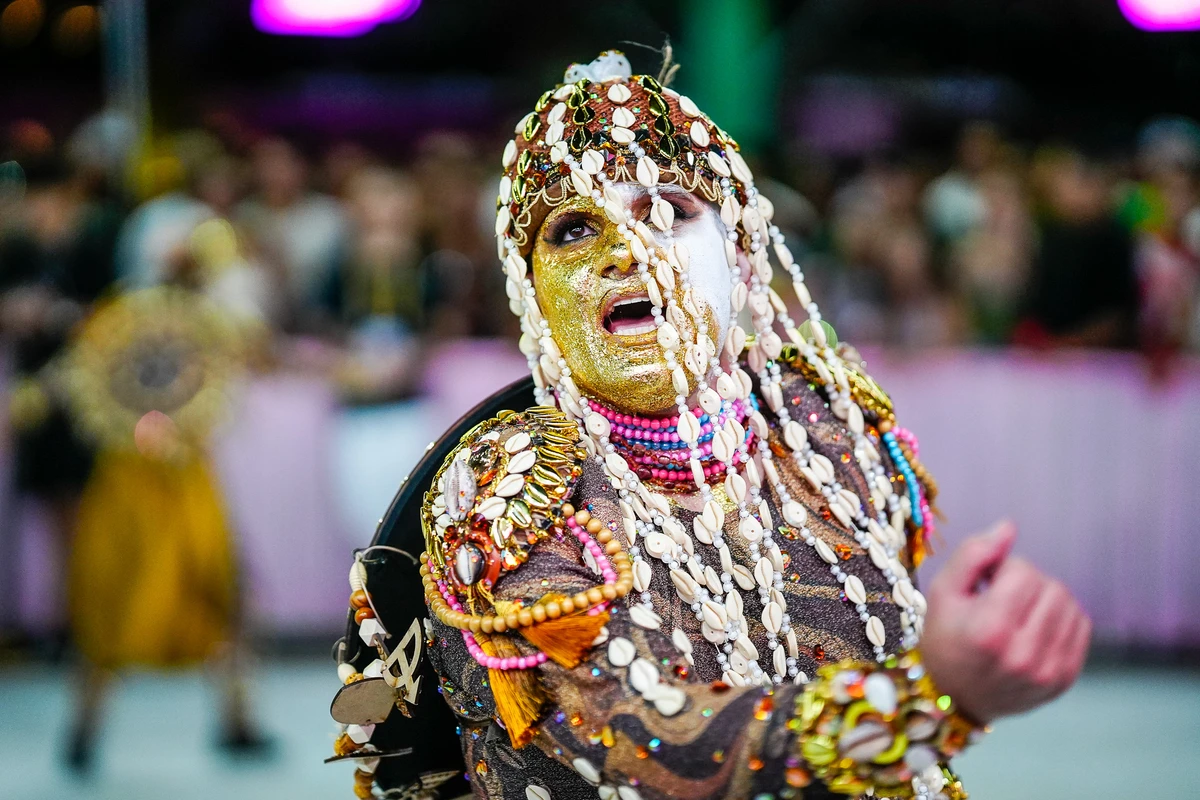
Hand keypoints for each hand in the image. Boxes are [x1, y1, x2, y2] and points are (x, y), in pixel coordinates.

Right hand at [920, 521, 1090, 723]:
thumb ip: (973, 554)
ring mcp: (1048, 670)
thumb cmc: (944, 639)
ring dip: (1046, 598)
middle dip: (1027, 582)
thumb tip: (1009, 527)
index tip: (985, 584)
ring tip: (1019, 612)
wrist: (953, 698)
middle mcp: (1023, 653)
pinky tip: (1036, 626)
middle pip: (1051, 586)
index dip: (1002, 569)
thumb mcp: (942, 592)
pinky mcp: (1064, 679)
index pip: (1023, 571)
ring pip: (1070, 604)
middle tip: (1001, 598)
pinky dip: (1062, 618)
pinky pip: (1081, 626)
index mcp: (990, 630)